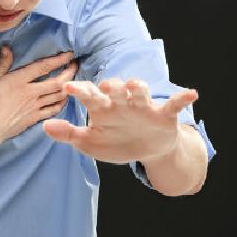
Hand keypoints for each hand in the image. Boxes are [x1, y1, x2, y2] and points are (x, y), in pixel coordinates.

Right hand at [0, 45, 78, 154]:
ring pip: (57, 96)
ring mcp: (34, 107)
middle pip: (57, 82)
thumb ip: (1, 65)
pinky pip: (52, 110)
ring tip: (74, 80)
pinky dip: (61, 103)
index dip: (58, 60)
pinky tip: (64, 99)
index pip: (43, 67)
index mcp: (19, 81)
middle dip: (69, 73)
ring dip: (68, 87)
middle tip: (76, 65)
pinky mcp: (34, 119)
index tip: (69, 54)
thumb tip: (8, 48)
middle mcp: (31, 93)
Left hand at [42, 78, 197, 163]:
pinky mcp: (163, 114)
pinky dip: (182, 98)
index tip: (67, 87)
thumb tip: (44, 126)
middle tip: (106, 86)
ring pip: (140, 91)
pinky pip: (173, 104)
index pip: (89, 96)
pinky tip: (191, 93)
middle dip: (111, 86)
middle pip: (115, 89)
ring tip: (135, 86)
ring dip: (138, 88)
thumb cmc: (114, 141)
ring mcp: (143, 106)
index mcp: (102, 108)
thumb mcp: (90, 142)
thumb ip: (69, 134)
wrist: (146, 150)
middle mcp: (121, 102)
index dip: (79, 91)